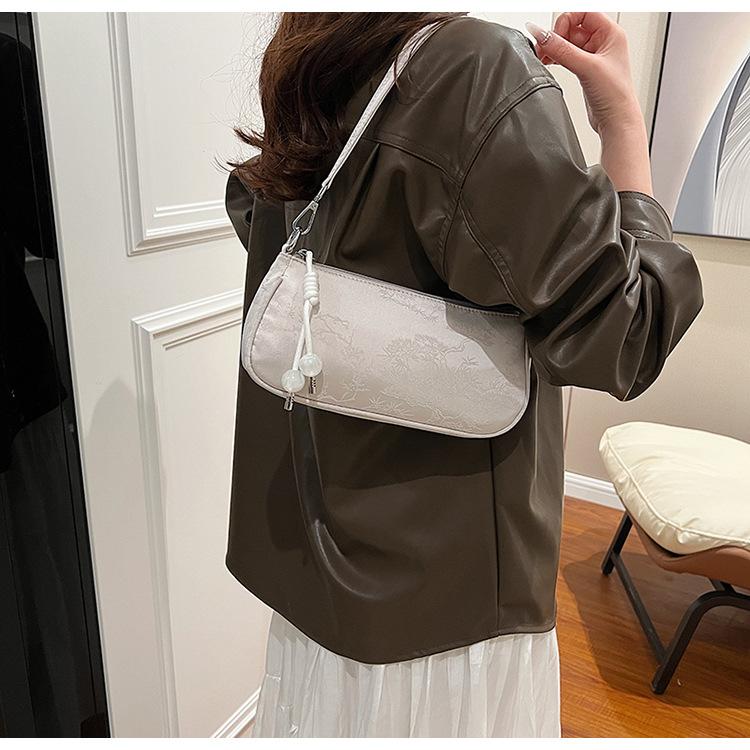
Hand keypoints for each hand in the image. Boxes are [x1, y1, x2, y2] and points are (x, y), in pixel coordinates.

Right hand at [525, 13, 642, 134]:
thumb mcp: (587, 67)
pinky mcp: (585, 69)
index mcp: (611, 33)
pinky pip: (567, 55)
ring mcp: (593, 56)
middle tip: (545, 50)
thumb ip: (562, 50)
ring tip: (544, 58)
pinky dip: (556, 57)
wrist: (616, 121)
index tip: (553, 36)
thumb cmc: (615, 95)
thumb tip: (541, 35)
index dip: (566, 21)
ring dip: (554, 47)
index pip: (583, 12)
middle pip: (573, 26)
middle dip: (556, 36)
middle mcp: (603, 42)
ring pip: (568, 41)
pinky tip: (549, 63)